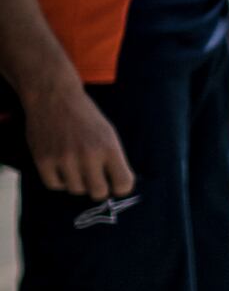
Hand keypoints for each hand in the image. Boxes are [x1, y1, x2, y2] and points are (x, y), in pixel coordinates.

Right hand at [24, 81, 130, 201]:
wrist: (54, 97)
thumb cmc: (85, 117)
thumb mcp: (108, 134)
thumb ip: (114, 159)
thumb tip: (119, 187)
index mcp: (109, 148)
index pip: (123, 184)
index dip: (121, 187)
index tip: (116, 184)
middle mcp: (88, 155)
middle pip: (99, 192)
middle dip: (99, 189)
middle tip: (95, 180)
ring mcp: (64, 159)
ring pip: (76, 190)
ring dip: (78, 183)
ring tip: (77, 167)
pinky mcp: (43, 160)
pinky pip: (55, 185)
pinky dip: (59, 181)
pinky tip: (62, 168)